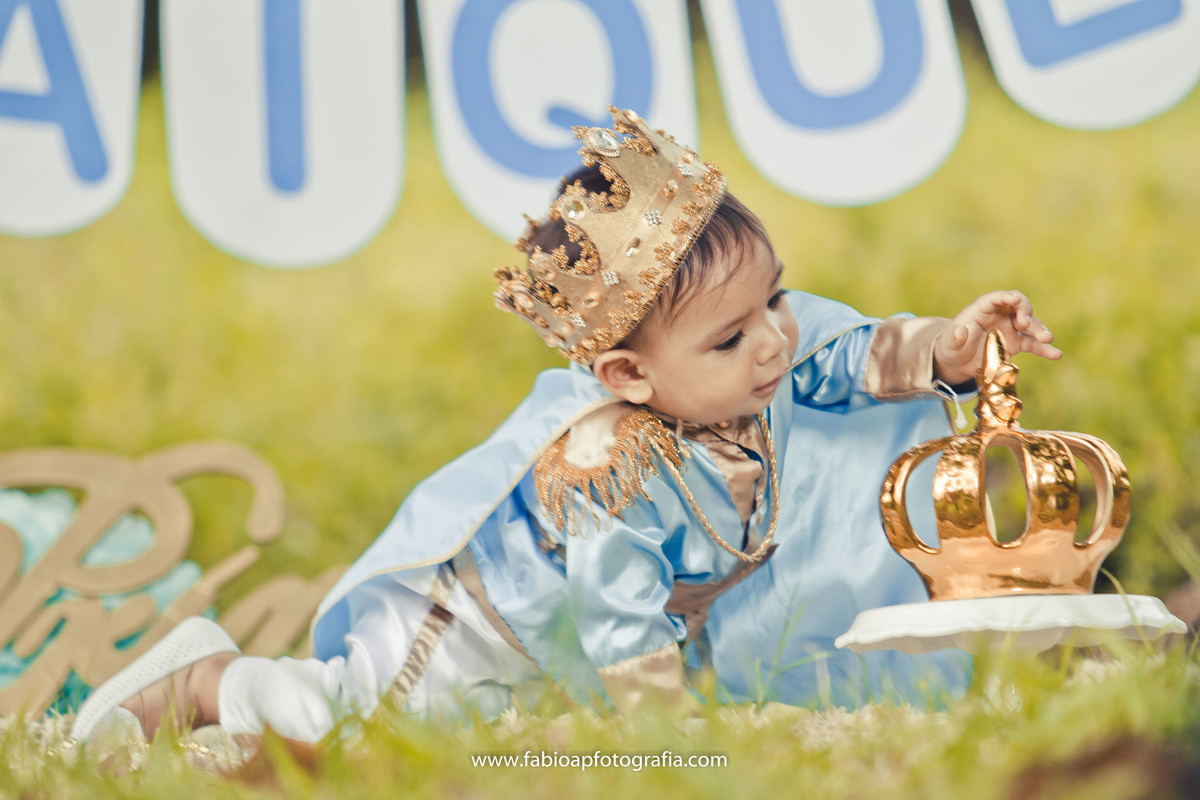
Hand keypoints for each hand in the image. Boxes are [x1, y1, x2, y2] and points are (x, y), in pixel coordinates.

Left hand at [933, 290, 1061, 385]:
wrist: (957, 361)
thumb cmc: (951, 347)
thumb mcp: (949, 344)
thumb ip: (955, 337)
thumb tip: (960, 331)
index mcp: (981, 309)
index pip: (996, 298)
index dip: (1007, 297)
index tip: (1016, 299)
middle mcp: (999, 315)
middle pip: (1018, 307)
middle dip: (1025, 312)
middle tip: (1027, 323)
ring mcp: (1010, 328)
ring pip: (1029, 324)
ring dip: (1039, 330)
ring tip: (1047, 339)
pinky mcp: (1016, 342)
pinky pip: (1033, 344)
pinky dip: (1044, 349)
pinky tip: (1055, 354)